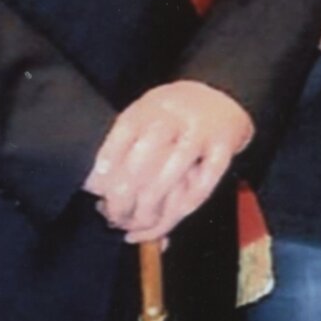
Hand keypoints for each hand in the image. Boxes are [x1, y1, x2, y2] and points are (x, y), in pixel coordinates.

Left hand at [86, 78, 253, 242]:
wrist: (224, 97)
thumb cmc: (174, 117)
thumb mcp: (149, 115)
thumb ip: (127, 144)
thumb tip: (99, 188)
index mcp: (152, 105)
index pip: (126, 129)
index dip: (109, 158)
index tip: (95, 186)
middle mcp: (176, 115)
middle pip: (148, 151)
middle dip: (127, 189)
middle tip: (113, 214)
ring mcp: (202, 131)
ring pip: (175, 168)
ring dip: (153, 201)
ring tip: (136, 223)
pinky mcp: (225, 147)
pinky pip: (206, 181)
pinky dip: (187, 203)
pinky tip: (170, 219)